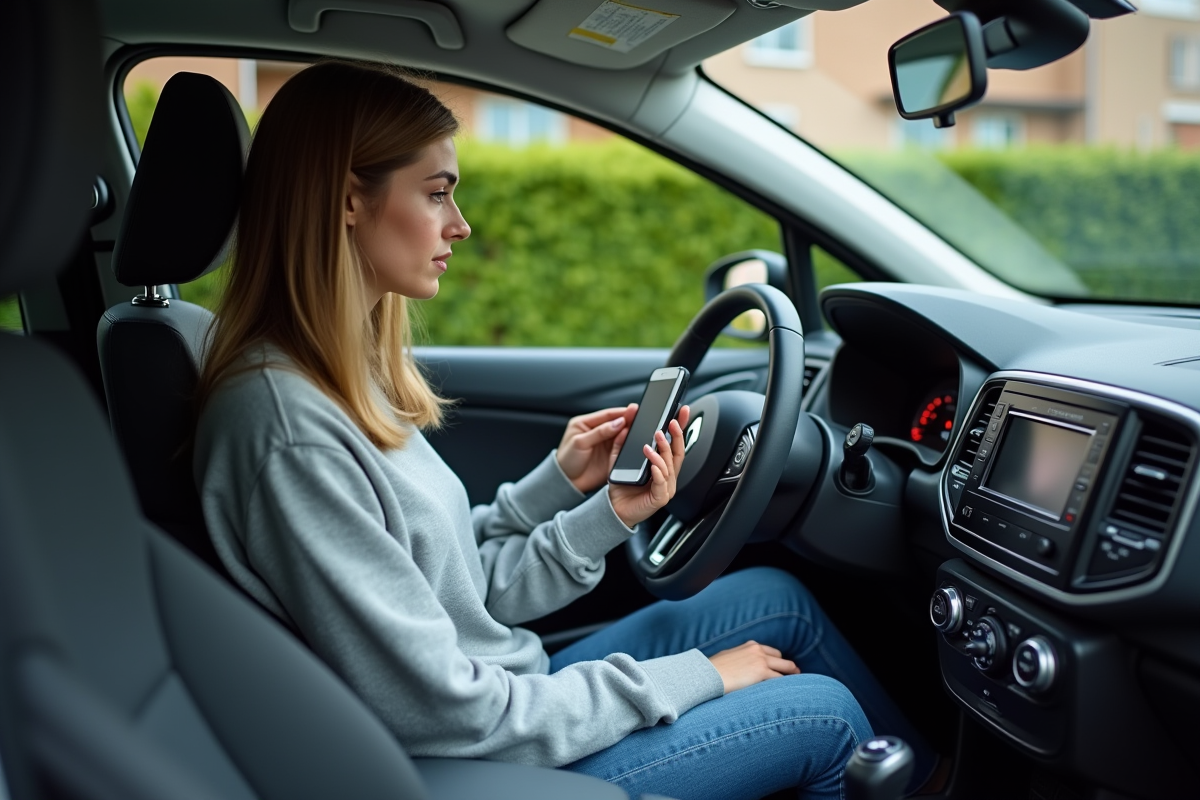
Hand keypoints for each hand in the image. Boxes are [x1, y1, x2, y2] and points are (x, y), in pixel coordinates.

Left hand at [556, 404, 637, 492]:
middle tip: (639, 415)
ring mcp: (604, 444)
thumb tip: (618, 422)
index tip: (632, 410)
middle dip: (627, 420)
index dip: (620, 412)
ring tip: (639, 428)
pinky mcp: (610, 455)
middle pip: (615, 423)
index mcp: (585, 423)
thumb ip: (599, 432)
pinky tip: (635, 441)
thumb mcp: (580, 442)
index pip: (606, 415)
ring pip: (620, 435)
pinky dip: (628, 444)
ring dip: (629, 432)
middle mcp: (596, 432)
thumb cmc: (566, 461)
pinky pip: (622, 447)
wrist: (567, 483)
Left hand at [608, 405, 689, 528]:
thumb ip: (621, 444)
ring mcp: (665, 488)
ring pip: (669, 467)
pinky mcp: (659, 498)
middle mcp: (667, 476)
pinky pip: (661, 484)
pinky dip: (658, 473)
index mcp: (662, 466)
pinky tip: (652, 465)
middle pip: (677, 454)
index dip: (680, 428)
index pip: (675, 444)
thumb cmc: (621, 487)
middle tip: (669, 423)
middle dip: (676, 436)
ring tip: (651, 443)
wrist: (614, 509)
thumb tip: (624, 426)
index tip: (681, 412)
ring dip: (662, 453)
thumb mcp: (619, 460)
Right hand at [708, 641, 799, 693]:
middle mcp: (757, 650)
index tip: (782, 667)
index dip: (778, 661)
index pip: (771, 652)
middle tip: (796, 674)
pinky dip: (785, 686)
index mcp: (750, 645)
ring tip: (799, 686)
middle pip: (781, 659)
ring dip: (791, 677)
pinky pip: (780, 680)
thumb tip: (738, 667)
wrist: (708, 674)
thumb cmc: (713, 670)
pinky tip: (789, 693)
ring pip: (786, 668)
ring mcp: (761, 661)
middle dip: (789, 668)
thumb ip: (738, 659)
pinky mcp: (762, 673)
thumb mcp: (727, 658)